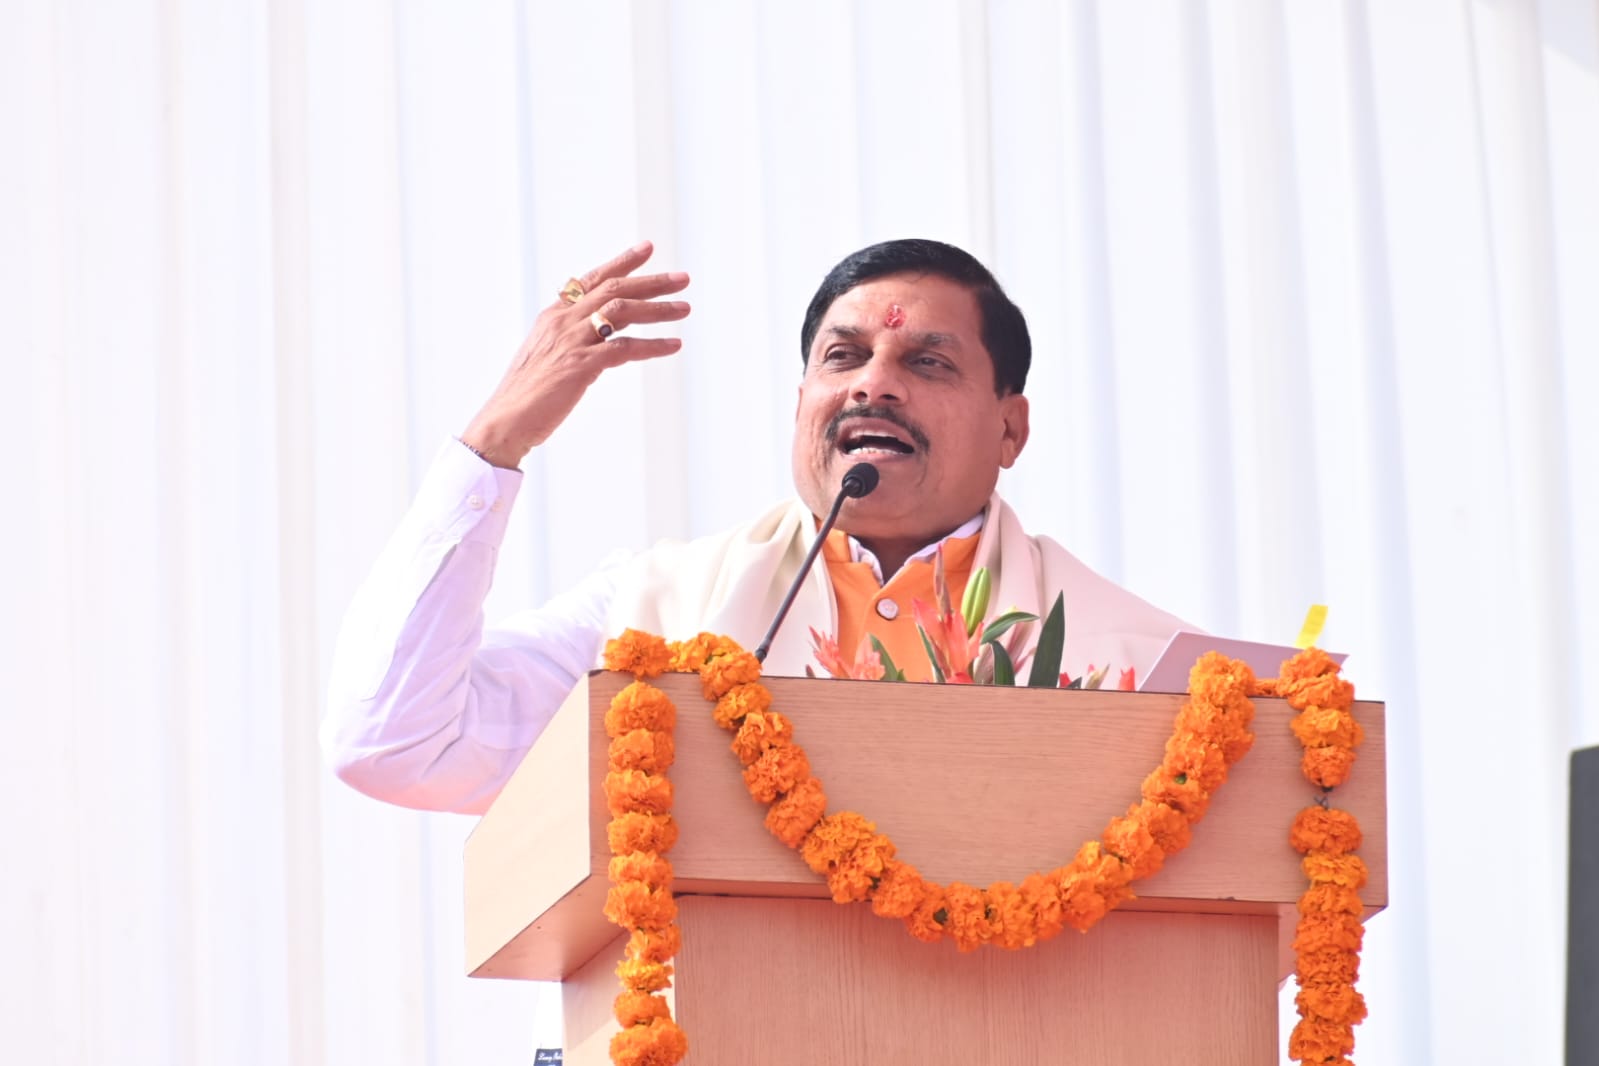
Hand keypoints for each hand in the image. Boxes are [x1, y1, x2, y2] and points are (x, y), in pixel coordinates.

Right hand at [460, 240, 690, 467]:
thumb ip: (570, 340)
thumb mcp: (546, 356)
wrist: (505, 420)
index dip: (621, 262)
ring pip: (622, 312)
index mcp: (553, 316)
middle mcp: (563, 321)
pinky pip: (625, 348)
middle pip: (613, 289)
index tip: (647, 249)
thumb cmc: (525, 395)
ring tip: (685, 308)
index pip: (592, 279)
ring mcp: (571, 341)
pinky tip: (673, 345)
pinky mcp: (580, 365)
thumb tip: (597, 337)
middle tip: (682, 278)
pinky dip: (653, 346)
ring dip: (658, 309)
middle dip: (651, 282)